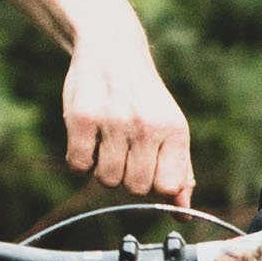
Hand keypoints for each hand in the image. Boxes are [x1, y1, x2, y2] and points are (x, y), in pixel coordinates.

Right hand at [57, 15, 194, 203]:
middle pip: (136, 187)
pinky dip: (80, 159)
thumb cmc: (144, 97)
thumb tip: (183, 212)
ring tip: (106, 139)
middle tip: (124, 147)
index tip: (148, 164)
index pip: (168, 186)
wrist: (112, 48)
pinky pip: (78, 165)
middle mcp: (147, 125)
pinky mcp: (82, 117)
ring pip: (106, 179)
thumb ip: (179, 170)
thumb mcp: (170, 128)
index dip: (155, 182)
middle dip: (128, 175)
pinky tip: (88, 136)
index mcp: (174, 129)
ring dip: (102, 167)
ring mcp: (113, 121)